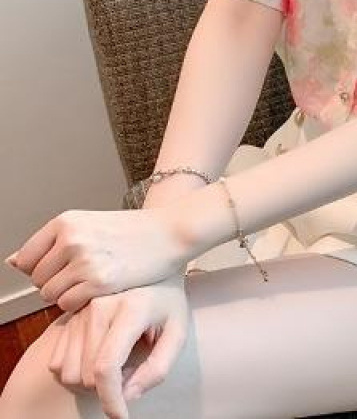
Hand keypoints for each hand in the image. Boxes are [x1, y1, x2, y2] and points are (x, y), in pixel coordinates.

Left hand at [5, 206, 187, 311]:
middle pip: (37, 279)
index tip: (64, 267)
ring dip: (68, 295)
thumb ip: (53, 243)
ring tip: (93, 281)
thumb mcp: (91, 225)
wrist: (171, 232)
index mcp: (66, 221)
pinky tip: (101, 289)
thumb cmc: (133, 231)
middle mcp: (72, 238)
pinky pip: (68, 304)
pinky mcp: (99, 281)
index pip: (25, 259)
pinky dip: (80, 303)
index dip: (42, 268)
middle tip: (84, 275)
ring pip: (50, 294)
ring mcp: (85, 260)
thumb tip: (11, 261)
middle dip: (56, 283)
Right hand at [47, 273, 189, 418]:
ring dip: (89, 380)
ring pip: (68, 371)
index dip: (111, 400)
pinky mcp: (69, 314)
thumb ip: (158, 367)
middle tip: (130, 372)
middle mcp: (100, 306)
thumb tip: (127, 395)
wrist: (153, 266)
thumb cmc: (167, 301)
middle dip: (107, 387)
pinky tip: (97, 355)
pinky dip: (75, 368)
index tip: (120, 416)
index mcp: (130, 309)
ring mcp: (81, 309)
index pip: (107, 366)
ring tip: (115, 362)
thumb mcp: (177, 332)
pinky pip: (58, 360)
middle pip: (85, 375)